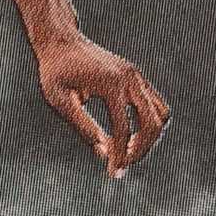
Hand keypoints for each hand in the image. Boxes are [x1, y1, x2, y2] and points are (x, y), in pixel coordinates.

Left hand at [36, 32, 170, 178]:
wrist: (61, 41)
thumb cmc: (55, 71)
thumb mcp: (60, 100)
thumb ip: (83, 125)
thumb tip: (104, 152)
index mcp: (111, 84)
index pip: (123, 130)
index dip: (120, 156)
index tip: (114, 174)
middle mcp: (130, 78)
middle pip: (151, 123)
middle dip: (141, 149)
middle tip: (123, 165)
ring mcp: (136, 75)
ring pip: (160, 114)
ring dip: (149, 137)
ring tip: (127, 152)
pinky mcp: (136, 76)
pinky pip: (155, 104)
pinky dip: (149, 123)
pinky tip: (130, 136)